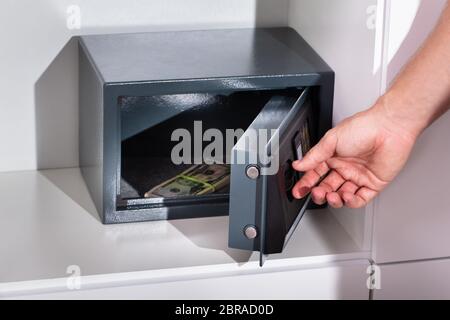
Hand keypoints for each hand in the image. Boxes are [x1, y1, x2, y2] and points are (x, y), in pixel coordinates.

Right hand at [291, 101, 418, 208]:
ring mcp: (359, 176)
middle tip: (316, 193)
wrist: (389, 128)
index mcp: (333, 156)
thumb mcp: (331, 140)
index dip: (306, 183)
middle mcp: (345, 167)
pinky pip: (361, 198)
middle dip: (320, 193)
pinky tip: (346, 196)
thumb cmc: (364, 127)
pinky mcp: (374, 183)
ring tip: (331, 195)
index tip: (299, 191)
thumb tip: (299, 165)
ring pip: (342, 195)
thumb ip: (314, 155)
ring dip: (334, 199)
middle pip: (328, 187)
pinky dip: (351, 201)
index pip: (316, 174)